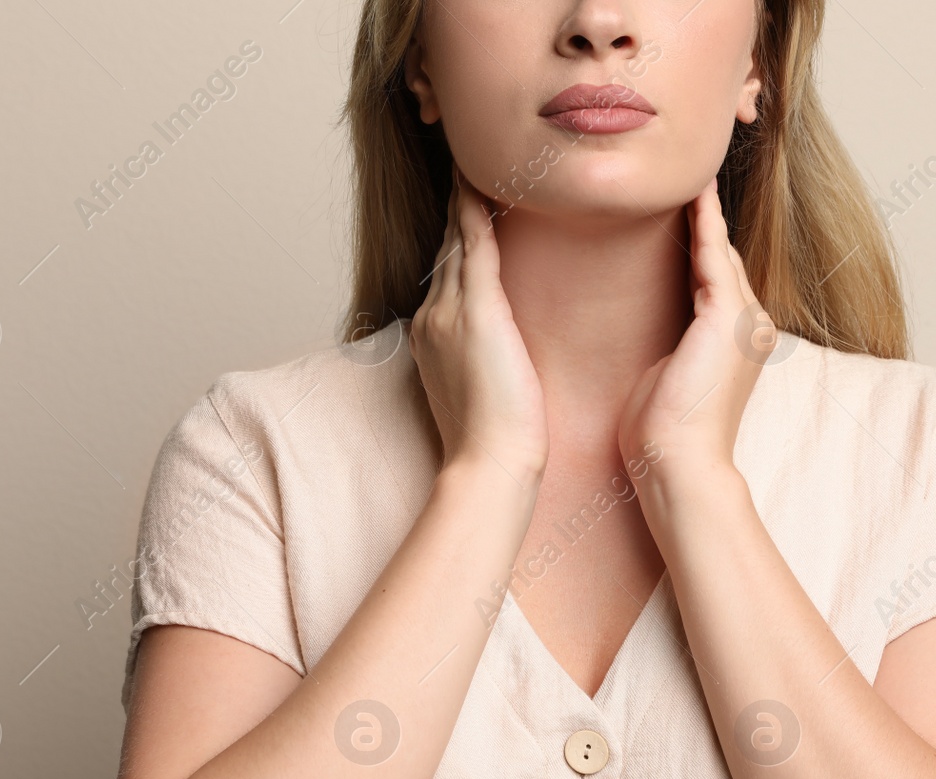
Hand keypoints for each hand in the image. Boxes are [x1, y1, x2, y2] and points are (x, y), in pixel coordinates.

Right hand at [410, 161, 548, 483]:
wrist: (489, 464)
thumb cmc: (495, 440)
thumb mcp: (482, 389)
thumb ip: (485, 358)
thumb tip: (501, 348)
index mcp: (434, 333)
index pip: (447, 270)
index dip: (455, 234)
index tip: (467, 204)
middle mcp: (434, 315)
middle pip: (446, 245)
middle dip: (455, 205)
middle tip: (467, 159)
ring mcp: (449, 312)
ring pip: (456, 238)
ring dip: (464, 197)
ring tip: (475, 156)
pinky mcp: (476, 313)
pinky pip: (476, 245)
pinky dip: (476, 211)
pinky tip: (483, 182)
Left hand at [616, 176, 767, 476]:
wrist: (677, 466)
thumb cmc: (661, 436)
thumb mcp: (665, 376)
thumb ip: (669, 346)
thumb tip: (653, 333)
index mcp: (733, 342)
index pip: (713, 278)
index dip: (697, 241)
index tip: (676, 205)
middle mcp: (749, 327)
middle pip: (722, 257)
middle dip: (702, 217)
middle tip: (679, 169)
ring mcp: (745, 322)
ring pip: (720, 250)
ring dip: (702, 209)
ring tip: (684, 168)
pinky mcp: (730, 319)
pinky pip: (713, 257)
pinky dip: (702, 222)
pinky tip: (690, 192)